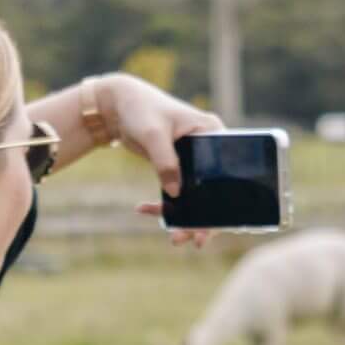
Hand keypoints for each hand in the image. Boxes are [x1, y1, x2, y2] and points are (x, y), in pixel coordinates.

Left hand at [101, 74, 225, 249]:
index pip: (229, 172)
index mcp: (214, 134)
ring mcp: (195, 160)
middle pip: (216, 191)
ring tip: (174, 238)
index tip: (212, 225)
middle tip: (192, 241)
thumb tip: (176, 194)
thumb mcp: (153, 135)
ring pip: (198, 196)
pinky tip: (144, 210)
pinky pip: (179, 193)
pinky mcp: (178, 167)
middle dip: (204, 219)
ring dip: (185, 218)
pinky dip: (164, 205)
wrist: (115, 103)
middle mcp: (210, 150)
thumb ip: (166, 163)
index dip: (225, 202)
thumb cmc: (139, 109)